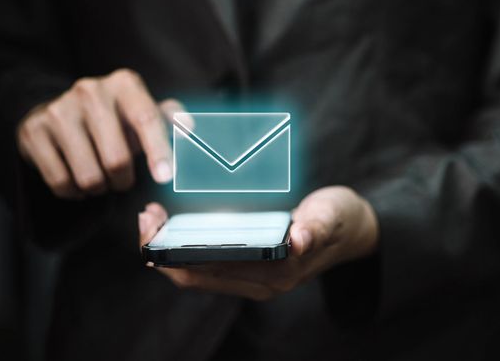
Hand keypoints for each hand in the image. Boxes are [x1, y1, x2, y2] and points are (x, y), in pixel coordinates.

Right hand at [17, 68, 184, 198]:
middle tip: (124, 180)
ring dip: (100, 188)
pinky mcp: (34, 131)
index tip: (165, 176)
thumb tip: (188, 127)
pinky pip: (61, 181)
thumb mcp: (143, 110)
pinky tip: (78, 181)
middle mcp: (90, 91)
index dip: (158, 151)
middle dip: (125, 180)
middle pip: (117, 158)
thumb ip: (169, 118)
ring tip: (101, 179)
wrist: (59, 110)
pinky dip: (74, 192)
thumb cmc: (115, 116)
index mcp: (124, 84)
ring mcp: (58, 110)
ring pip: (89, 176)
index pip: (146, 119)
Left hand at [138, 186, 379, 300]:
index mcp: (274, 274)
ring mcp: (254, 278)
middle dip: (161, 250)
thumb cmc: (340, 220)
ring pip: (197, 271)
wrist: (353, 231)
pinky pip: (208, 263)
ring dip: (170, 248)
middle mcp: (259, 283)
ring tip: (154, 216)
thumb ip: (315, 228)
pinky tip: (177, 223)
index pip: (208, 272)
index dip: (172, 253)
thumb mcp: (331, 216)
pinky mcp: (251, 267)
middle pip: (193, 275)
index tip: (153, 224)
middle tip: (146, 216)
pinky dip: (186, 246)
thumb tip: (297, 241)